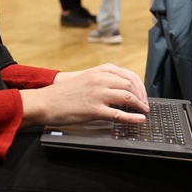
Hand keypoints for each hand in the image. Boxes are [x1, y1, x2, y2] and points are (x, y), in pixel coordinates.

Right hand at [20, 63, 148, 127]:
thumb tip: (121, 87)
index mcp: (100, 71)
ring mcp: (98, 94)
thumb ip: (103, 79)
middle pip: (131, 85)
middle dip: (142, 96)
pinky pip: (119, 114)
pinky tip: (139, 120)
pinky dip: (132, 118)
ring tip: (144, 112)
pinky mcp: (94, 109)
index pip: (129, 75)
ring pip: (128, 97)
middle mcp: (101, 79)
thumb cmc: (65, 92)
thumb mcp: (86, 78)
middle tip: (145, 105)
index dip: (140, 86)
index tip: (143, 94)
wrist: (47, 101)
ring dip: (140, 106)